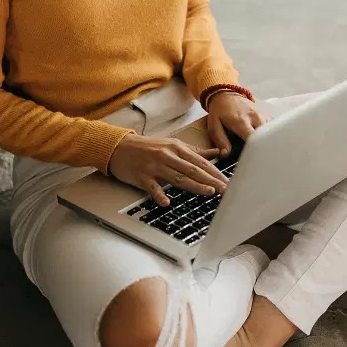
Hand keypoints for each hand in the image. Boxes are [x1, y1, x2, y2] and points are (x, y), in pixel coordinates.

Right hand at [108, 134, 228, 206]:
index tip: (227, 181)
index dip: (215, 172)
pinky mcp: (141, 176)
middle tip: (224, 189)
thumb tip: (216, 153)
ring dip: (194, 185)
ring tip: (208, 192)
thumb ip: (195, 151)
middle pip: (192, 169)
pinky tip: (167, 202)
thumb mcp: (172, 145)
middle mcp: (167, 155)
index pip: (200, 161)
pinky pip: (152, 187)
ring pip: (178, 177)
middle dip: (210, 180)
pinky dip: (159, 194)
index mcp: (177, 148)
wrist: (119, 147)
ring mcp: (154, 166)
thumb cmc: (148, 147)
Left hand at [206, 92, 270, 154]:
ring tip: (263, 150)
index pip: (253, 138)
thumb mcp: (214, 125)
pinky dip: (272, 135)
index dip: (254, 150)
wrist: (227, 95)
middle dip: (264, 148)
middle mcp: (255, 118)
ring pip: (272, 132)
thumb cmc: (220, 111)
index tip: (253, 158)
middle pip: (266, 137)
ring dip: (268, 142)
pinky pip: (274, 128)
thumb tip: (226, 154)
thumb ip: (220, 140)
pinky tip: (266, 141)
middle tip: (260, 158)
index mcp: (241, 121)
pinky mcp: (267, 115)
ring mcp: (263, 115)